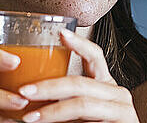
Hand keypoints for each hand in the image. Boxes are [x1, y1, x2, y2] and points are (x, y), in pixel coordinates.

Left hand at [16, 28, 138, 122]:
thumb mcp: (77, 111)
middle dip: (48, 87)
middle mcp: (117, 93)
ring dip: (52, 111)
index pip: (95, 56)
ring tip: (30, 117)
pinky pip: (87, 122)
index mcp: (105, 84)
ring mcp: (122, 110)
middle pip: (80, 82)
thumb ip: (62, 99)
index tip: (61, 33)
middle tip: (24, 91)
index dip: (79, 43)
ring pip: (81, 104)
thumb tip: (26, 92)